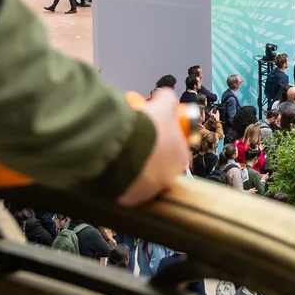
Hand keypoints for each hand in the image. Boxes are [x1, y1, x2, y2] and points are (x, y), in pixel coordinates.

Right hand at [118, 90, 191, 205]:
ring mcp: (149, 191)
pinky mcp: (130, 199)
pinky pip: (125, 189)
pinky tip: (113, 167)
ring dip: (136, 170)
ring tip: (122, 155)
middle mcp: (169, 179)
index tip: (155, 136)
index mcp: (181, 158)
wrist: (124, 146)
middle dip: (151, 158)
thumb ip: (167, 100)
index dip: (167, 143)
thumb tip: (163, 94)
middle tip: (136, 144)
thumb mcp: (162, 106)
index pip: (178, 153)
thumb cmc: (148, 128)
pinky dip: (121, 180)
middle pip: (161, 168)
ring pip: (143, 180)